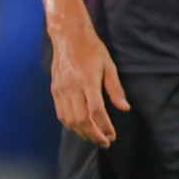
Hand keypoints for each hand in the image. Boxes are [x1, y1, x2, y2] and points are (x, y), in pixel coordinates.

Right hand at [49, 22, 129, 147]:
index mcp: (88, 81)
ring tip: (93, 138)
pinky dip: (70, 125)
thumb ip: (115, 89)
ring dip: (81, 133)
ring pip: (69, 120)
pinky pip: (61, 114)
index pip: (96, 112)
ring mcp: (61, 90)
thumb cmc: (92, 49)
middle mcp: (72, 88)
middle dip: (93, 135)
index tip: (112, 136)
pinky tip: (80, 128)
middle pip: (81, 120)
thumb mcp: (109, 66)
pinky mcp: (54, 90)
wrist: (69, 36)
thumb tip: (124, 108)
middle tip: (104, 142)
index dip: (105, 127)